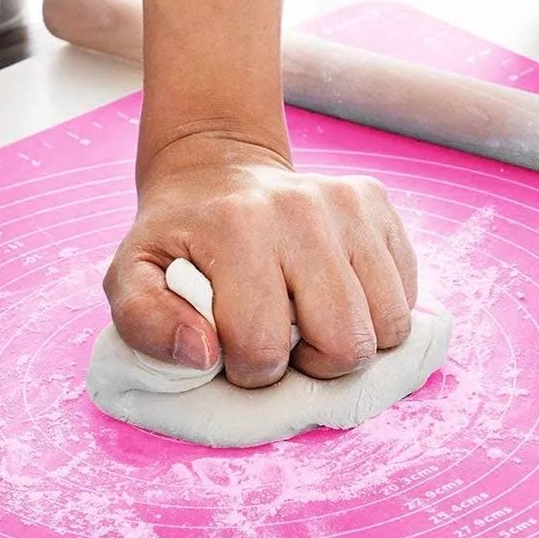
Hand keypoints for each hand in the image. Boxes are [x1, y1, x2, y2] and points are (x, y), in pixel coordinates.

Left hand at [103, 129, 417, 388]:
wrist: (217, 167)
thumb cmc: (177, 239)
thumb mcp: (131, 277)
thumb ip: (145, 323)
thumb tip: (204, 354)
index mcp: (239, 228)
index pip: (264, 350)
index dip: (249, 370)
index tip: (233, 348)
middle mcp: (304, 209)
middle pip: (346, 344)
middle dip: (314, 365)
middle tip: (286, 342)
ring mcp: (350, 204)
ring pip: (391, 326)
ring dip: (352, 342)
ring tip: (313, 322)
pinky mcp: (378, 204)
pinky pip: (407, 296)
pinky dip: (376, 313)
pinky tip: (337, 295)